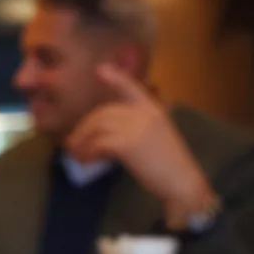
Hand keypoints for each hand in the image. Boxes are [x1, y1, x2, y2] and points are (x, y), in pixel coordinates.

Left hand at [66, 64, 215, 226]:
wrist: (182, 183)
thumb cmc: (167, 166)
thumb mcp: (154, 138)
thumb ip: (134, 128)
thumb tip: (102, 133)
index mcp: (154, 110)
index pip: (132, 88)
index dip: (116, 78)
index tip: (99, 70)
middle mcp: (145, 114)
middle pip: (103, 113)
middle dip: (84, 128)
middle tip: (72, 144)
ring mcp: (137, 127)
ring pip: (97, 128)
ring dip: (81, 142)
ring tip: (75, 155)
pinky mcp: (129, 144)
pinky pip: (98, 145)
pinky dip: (87, 153)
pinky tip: (85, 162)